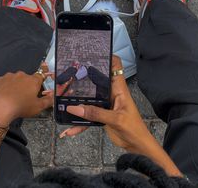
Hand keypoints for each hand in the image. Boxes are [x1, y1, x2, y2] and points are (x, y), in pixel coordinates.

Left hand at [0, 71, 52, 127]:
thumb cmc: (20, 106)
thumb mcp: (38, 107)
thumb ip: (48, 101)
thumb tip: (52, 98)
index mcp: (33, 80)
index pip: (41, 76)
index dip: (40, 82)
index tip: (38, 87)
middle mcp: (22, 75)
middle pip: (27, 78)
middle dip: (27, 85)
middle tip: (25, 97)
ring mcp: (10, 76)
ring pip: (16, 79)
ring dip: (16, 86)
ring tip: (14, 97)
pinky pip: (5, 82)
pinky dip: (6, 87)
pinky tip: (5, 96)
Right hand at [62, 56, 181, 176]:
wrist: (137, 146)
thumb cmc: (134, 128)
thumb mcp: (116, 120)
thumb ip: (96, 113)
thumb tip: (74, 107)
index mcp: (118, 88)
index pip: (115, 65)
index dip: (106, 56)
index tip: (92, 52)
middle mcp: (110, 92)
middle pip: (96, 80)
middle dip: (82, 77)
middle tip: (66, 74)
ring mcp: (105, 104)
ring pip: (89, 98)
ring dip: (76, 101)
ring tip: (60, 100)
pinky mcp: (101, 115)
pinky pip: (87, 116)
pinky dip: (79, 123)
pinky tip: (68, 131)